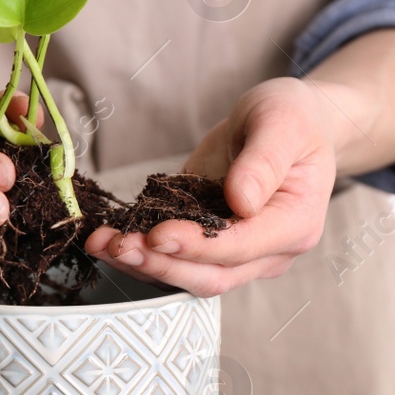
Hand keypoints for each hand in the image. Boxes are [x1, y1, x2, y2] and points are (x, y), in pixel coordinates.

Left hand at [85, 78, 339, 295]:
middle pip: (211, 276)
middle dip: (160, 264)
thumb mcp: (282, 123)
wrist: (290, 126)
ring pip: (187, 275)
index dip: (197, 246)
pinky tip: (108, 237)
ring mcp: (237, 254)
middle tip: (117, 245)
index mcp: (293, 225)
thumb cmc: (292, 119)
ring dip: (141, 264)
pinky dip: (140, 252)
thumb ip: (263, 161)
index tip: (158, 233)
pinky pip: (173, 258)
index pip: (241, 247)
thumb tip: (240, 200)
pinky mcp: (208, 244)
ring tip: (100, 242)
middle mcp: (267, 252)